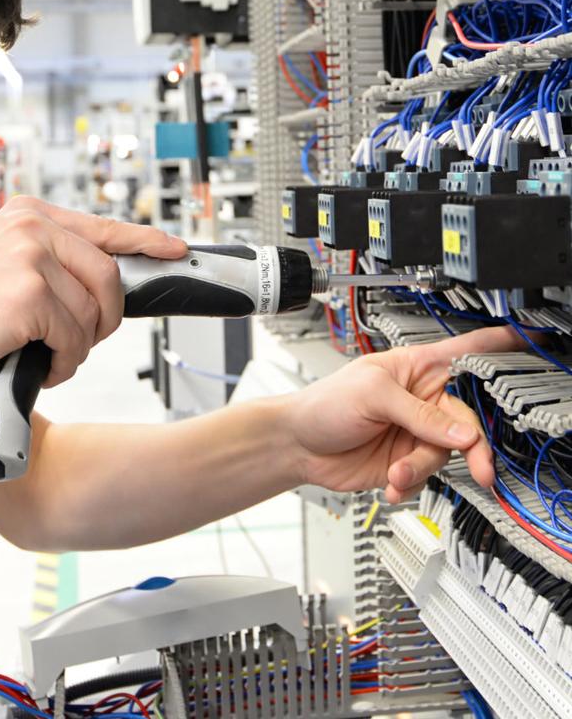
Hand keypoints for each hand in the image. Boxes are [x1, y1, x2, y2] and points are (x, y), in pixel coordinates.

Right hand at [0, 196, 187, 382]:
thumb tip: (108, 279)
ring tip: (46, 354)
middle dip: (104, 319)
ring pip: (93, 312)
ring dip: (78, 346)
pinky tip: (39, 363)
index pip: (103, 226)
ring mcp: (31, 256)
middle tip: (80, 340)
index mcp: (29, 213)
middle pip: (109, 275)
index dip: (145, 241)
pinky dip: (63, 362)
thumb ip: (53, 260)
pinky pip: (75, 337)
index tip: (173, 250)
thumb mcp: (8, 266)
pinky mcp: (31, 293)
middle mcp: (32, 226)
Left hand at [287, 325, 523, 502]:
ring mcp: (416, 433)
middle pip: (466, 421)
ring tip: (395, 471)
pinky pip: (427, 478)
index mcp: (416, 369)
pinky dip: (410, 484)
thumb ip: (420, 414)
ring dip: (420, 467)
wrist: (297, 445)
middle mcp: (423, 401)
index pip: (465, 354)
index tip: (530, 343)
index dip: (498, 348)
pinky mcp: (407, 462)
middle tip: (477, 467)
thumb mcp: (372, 396)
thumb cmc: (324, 404)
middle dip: (470, 447)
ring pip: (446, 455)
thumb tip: (462, 432)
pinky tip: (390, 483)